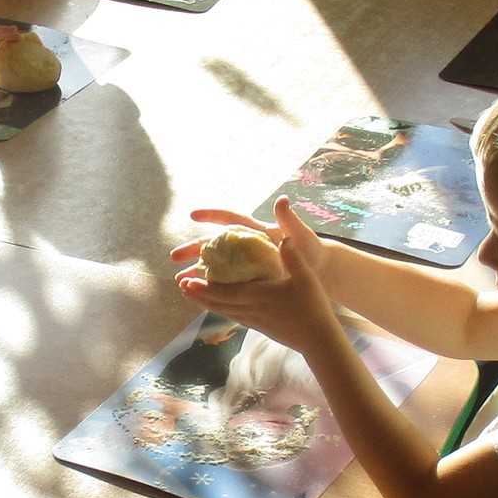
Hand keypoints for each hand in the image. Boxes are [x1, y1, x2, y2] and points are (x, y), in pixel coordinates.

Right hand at [170, 197, 334, 287]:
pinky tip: (199, 296)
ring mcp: (248, 264)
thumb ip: (289, 220)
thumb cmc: (312, 250)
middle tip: (174, 258)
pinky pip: (226, 282)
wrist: (322, 270)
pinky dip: (213, 288)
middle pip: (216, 246)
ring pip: (217, 267)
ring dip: (199, 273)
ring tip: (181, 283)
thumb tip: (282, 200)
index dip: (213, 215)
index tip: (193, 215)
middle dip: (194, 250)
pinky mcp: (251, 279)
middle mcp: (248, 246)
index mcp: (258, 232)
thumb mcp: (301, 235)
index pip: (232, 220)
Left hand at [175, 198, 345, 354]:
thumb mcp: (306, 277)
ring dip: (206, 303)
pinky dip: (221, 310)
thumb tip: (284, 237)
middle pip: (218, 303)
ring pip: (224, 311)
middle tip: (182, 286)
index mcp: (259, 296)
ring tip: (191, 295)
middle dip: (199, 295)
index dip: (204, 288)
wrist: (317, 339)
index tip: (188, 280)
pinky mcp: (259, 327)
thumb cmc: (312, 307)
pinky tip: (217, 307)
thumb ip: (293, 257)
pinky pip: (234, 317)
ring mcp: (254, 321)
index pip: (225, 292)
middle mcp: (252, 310)